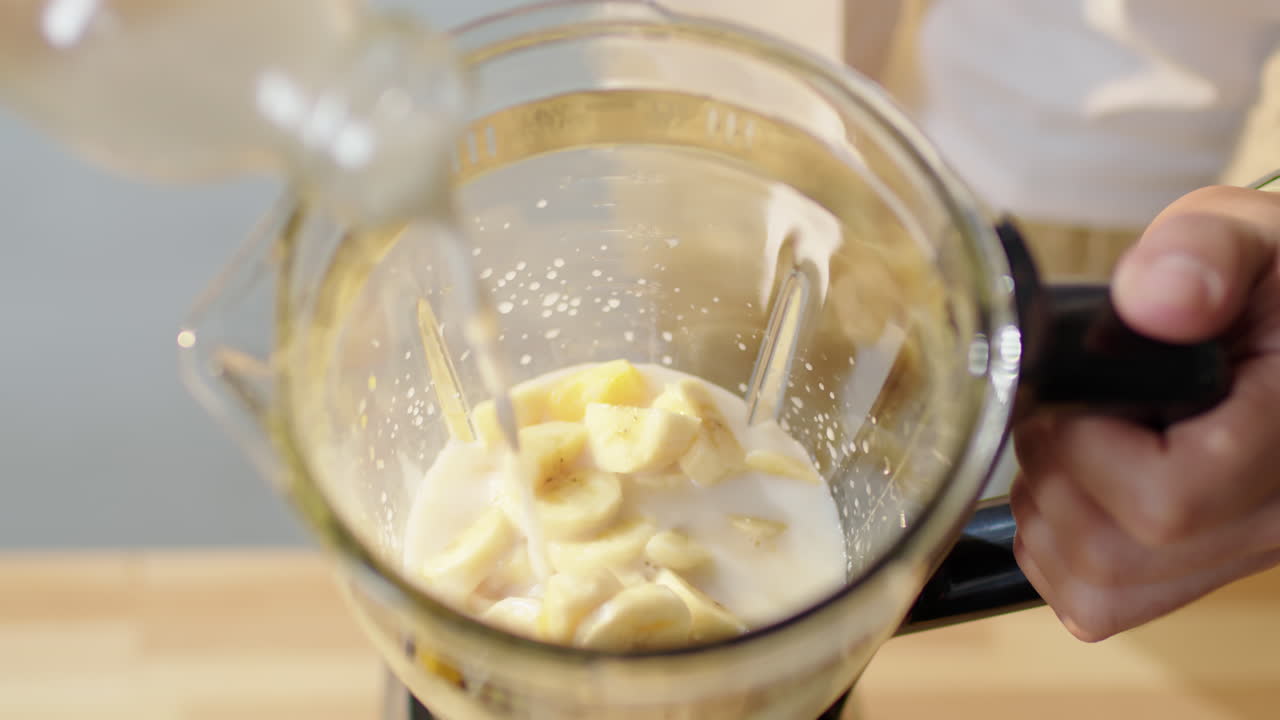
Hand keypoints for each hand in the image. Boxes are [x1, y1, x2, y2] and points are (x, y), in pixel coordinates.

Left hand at [1010, 185, 1279, 640]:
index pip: (1166, 500)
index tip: (1080, 393)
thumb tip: (1153, 299)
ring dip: (1047, 510)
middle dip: (1052, 473)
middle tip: (1068, 410)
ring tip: (1077, 440)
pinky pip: (1097, 602)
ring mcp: (1239, 561)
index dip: (1085, 448)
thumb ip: (1204, 252)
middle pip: (1113, 555)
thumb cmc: (1272, 284)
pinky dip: (1056, 547)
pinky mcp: (1199, 576)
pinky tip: (1079, 482)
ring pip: (1095, 590)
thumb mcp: (1249, 235)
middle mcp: (1273, 525)